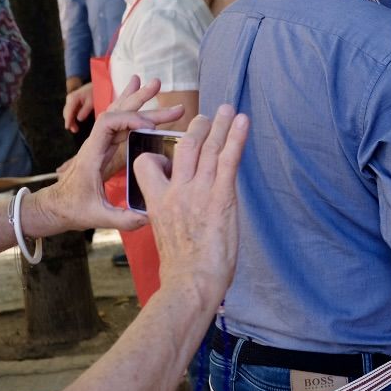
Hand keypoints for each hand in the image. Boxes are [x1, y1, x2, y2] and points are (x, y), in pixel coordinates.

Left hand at [22, 77, 184, 236]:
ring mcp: (99, 143)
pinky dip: (130, 108)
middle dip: (139, 99)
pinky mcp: (104, 147)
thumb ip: (122, 218)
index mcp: (91, 155)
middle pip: (115, 112)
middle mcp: (95, 143)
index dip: (130, 119)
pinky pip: (118, 122)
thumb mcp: (97, 217)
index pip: (108, 124)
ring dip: (136, 98)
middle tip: (160, 87)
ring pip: (117, 113)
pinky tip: (138, 95)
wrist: (55, 207)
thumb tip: (148, 217)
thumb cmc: (72, 210)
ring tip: (154, 84)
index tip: (151, 125)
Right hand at [63, 83, 95, 132]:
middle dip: (69, 122)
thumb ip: (85, 110)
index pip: (69, 112)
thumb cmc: (97, 92)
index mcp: (73, 98)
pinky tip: (77, 122)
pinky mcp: (74, 100)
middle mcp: (70, 98)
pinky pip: (72, 110)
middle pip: (67, 112)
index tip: (68, 128)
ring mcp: (71, 99)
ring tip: (76, 129)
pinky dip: (73, 116)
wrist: (99, 83)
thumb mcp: (92, 101)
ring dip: (71, 120)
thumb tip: (79, 119)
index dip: (68, 121)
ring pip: (69, 112)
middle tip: (75, 130)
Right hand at [134, 104, 249, 308]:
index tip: (167, 153)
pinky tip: (242, 121)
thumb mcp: (165, 236)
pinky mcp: (221, 197)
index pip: (148, 164)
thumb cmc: (181, 268)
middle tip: (204, 115)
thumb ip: (169, 216)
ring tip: (225, 109)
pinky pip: (228, 160)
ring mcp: (198, 192)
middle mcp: (175, 191)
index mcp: (157, 202)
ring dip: (218, 125)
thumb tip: (179, 214)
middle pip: (183, 148)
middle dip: (195, 128)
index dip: (156, 155)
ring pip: (207, 148)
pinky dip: (236, 137)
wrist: (191, 281)